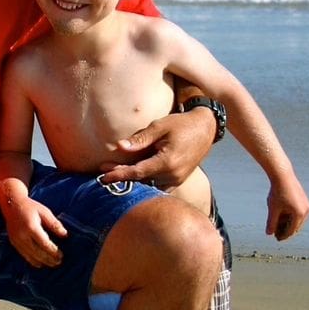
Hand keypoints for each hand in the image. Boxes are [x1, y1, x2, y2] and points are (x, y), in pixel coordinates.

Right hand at [2, 195, 65, 267]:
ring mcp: (16, 240)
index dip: (53, 252)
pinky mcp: (13, 242)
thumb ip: (54, 224)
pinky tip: (40, 263)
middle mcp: (22, 235)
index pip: (44, 244)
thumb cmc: (30, 207)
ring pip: (31, 256)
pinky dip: (33, 261)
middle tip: (59, 262)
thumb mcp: (44, 212)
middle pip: (38, 253)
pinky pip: (24, 255)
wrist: (11, 204)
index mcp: (31, 227)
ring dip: (42, 262)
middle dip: (49, 259)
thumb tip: (65, 235)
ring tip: (52, 264)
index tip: (61, 255)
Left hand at [97, 110, 213, 188]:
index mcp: (168, 162)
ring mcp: (177, 180)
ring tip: (114, 174)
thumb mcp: (159, 126)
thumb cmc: (181, 124)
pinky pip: (158, 185)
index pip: (138, 172)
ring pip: (150, 185)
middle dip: (122, 177)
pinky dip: (144, 182)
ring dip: (133, 181)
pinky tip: (131, 176)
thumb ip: (140, 139)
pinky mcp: (178, 179)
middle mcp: (173, 175)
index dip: (119, 175)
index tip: (103, 176)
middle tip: (102, 171)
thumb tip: (120, 147)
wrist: (205, 128)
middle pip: (142, 181)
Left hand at [267, 176, 308, 240]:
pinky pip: (298, 213)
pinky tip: (281, 217)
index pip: (291, 230)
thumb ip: (271, 222)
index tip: (276, 239)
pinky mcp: (304, 201)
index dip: (283, 235)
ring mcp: (306, 206)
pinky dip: (290, 216)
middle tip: (276, 235)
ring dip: (288, 223)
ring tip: (278, 226)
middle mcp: (306, 211)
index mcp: (299, 214)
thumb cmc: (277, 191)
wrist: (283, 175)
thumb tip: (269, 234)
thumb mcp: (273, 208)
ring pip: (297, 219)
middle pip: (295, 226)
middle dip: (286, 230)